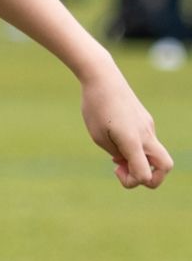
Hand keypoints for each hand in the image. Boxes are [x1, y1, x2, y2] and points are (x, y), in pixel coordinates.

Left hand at [80, 65, 172, 188]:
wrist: (103, 79)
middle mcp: (147, 135)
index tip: (115, 168)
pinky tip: (117, 141)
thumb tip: (129, 163)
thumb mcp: (98, 137)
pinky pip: (148, 143)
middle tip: (124, 169)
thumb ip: (116, 154)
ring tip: (116, 156)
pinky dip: (137, 151)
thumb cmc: (95, 107)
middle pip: (166, 167)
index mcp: (133, 141)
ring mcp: (149, 127)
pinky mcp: (146, 121)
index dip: (132, 181)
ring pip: (157, 155)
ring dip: (140, 163)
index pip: (145, 175)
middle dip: (150, 178)